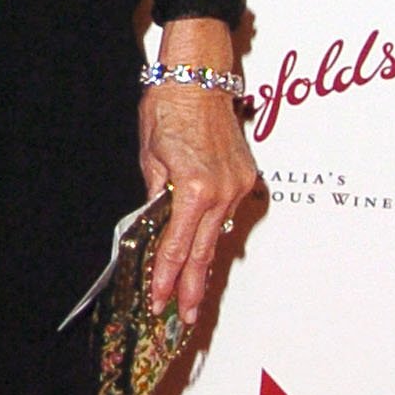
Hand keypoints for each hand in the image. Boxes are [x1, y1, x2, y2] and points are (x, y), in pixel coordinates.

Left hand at [138, 25, 261, 323]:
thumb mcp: (150, 157)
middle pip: (203, 252)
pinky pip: (226, 217)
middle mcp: (222, 192)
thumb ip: (155, 197)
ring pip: (217, 237)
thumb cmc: (169, 108)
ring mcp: (238, 186)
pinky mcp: (245, 178)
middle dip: (191, 288)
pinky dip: (214, 236)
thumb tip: (156, 226)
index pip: (176, 245)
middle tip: (184, 318)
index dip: (165, 277)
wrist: (200, 75)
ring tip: (194, 298)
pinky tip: (206, 258)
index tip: (158, 301)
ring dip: (203, 267)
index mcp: (194, 188)